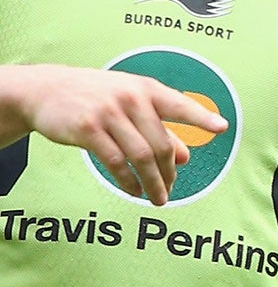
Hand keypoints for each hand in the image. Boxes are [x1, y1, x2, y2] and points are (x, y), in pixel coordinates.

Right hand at [4, 64, 226, 206]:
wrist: (46, 90)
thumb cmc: (96, 97)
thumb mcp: (130, 103)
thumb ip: (159, 128)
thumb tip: (186, 157)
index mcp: (146, 89)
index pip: (180, 105)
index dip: (201, 117)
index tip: (222, 128)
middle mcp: (131, 98)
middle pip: (161, 143)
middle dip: (169, 172)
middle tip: (172, 190)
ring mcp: (109, 113)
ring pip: (140, 156)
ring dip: (152, 182)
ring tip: (158, 198)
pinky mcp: (88, 129)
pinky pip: (115, 161)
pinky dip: (127, 180)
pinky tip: (133, 190)